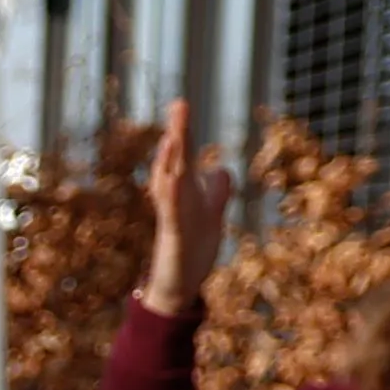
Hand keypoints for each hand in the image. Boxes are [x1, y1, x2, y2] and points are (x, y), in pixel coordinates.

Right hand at [137, 107, 229, 319]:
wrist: (179, 286)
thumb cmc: (193, 250)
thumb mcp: (211, 214)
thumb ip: (217, 190)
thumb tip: (221, 168)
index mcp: (185, 193)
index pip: (182, 156)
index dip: (182, 132)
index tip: (181, 104)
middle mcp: (175, 201)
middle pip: (174, 162)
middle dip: (177, 134)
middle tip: (180, 104)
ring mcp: (172, 218)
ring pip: (169, 183)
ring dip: (170, 160)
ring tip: (173, 135)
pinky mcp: (173, 237)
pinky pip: (171, 214)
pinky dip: (171, 197)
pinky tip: (174, 179)